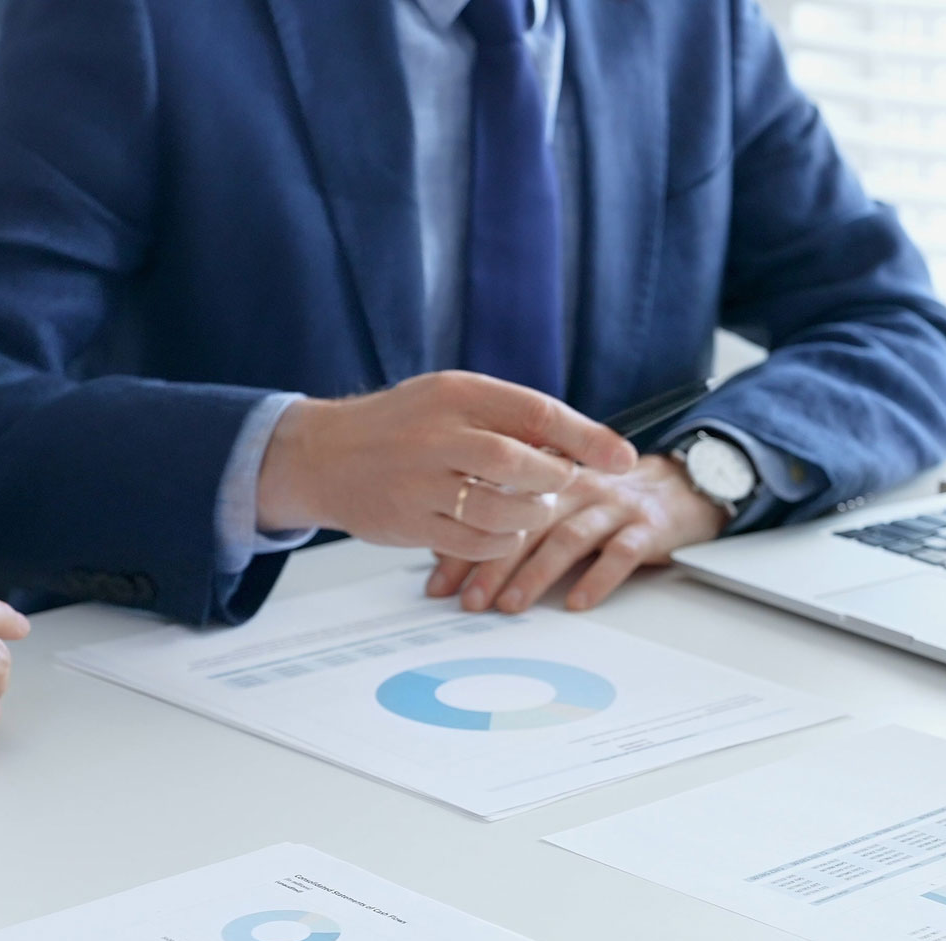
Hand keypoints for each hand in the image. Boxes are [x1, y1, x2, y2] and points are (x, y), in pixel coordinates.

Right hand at [256, 370, 636, 560]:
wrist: (324, 455)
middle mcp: (436, 435)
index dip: (587, 437)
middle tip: (561, 485)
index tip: (621, 457)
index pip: (536, 412)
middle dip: (554, 481)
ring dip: (532, 515)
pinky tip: (501, 530)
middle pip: (519, 462)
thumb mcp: (449, 399)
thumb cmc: (399, 426)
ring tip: (532, 508)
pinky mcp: (410, 523)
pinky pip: (477, 542)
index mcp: (455, 393)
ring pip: (501, 509)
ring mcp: (420, 483)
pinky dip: (502, 542)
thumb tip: (577, 445)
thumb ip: (506, 416)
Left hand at [426, 454, 728, 612]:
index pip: (496, 510)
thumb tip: (447, 551)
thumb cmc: (610, 500)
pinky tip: (577, 603)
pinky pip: (621, 553)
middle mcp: (578, 488)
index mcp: (549, 480)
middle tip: (468, 601)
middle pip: (527, 525)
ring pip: (568, 538)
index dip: (464, 546)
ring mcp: (614, 507)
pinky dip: (598, 579)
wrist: (683, 485)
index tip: (439, 584)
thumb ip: (511, 519)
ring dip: (536, 575)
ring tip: (511, 605)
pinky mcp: (647, 527)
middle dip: (492, 565)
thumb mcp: (559, 501)